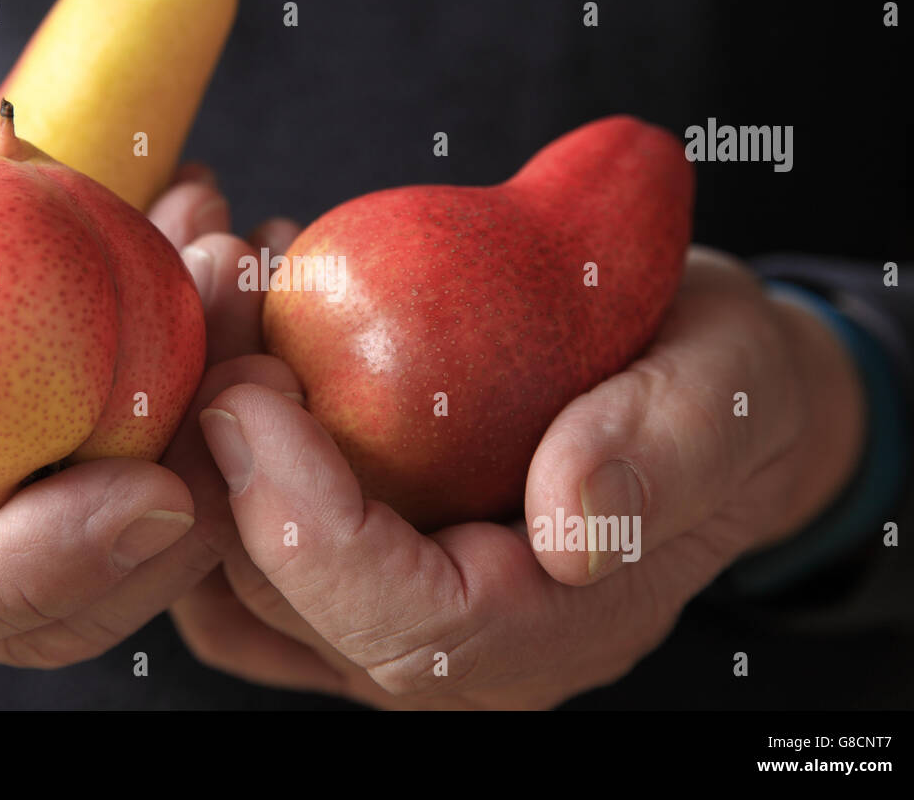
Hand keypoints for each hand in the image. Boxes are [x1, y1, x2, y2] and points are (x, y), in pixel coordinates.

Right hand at [0, 106, 270, 665]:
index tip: (146, 494)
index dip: (38, 566)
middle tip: (246, 370)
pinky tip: (212, 238)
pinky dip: (209, 348)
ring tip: (230, 262)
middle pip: (68, 590)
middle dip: (183, 506)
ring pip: (139, 514)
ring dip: (219, 406)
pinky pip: (157, 427)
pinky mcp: (59, 434)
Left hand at [170, 246, 867, 706]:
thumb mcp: (729, 390)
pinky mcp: (332, 550)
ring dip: (184, 417)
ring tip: (211, 268)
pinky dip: (197, 416)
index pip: (398, 621)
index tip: (252, 388)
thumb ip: (668, 452)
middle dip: (211, 445)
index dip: (308, 521)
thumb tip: (573, 526)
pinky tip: (230, 296)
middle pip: (277, 589)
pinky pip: (225, 515)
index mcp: (539, 633)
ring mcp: (370, 604)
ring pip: (224, 555)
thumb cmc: (717, 385)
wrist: (687, 383)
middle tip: (208, 286)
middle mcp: (437, 646)